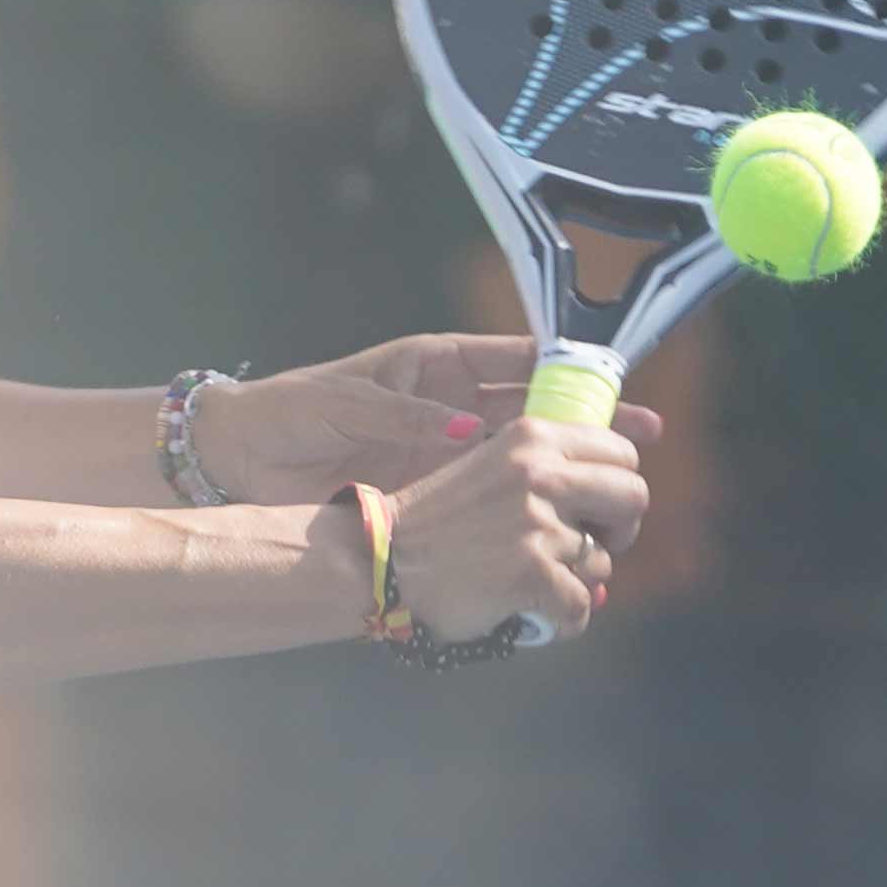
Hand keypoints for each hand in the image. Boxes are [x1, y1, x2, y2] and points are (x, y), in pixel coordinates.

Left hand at [193, 334, 663, 506]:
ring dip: (568, 473)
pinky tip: (560, 525)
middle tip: (644, 442)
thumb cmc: (289, 412)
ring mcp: (445, 452)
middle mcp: (451, 408)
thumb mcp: (348, 403)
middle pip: (537, 412)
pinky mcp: (431, 491)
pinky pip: (489, 498)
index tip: (618, 381)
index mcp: (437, 368)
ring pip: (524, 460)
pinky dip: (525, 510)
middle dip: (589, 425)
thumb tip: (469, 431)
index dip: (571, 371)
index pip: (519, 361)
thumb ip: (407, 417)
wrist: (243, 458)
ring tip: (618, 489)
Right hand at [375, 408, 652, 650]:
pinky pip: (581, 607)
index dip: (619, 484)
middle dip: (621, 529)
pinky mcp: (532, 573)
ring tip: (537, 585)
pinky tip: (536, 618)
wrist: (380, 561)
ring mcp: (538, 524)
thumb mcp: (491, 466)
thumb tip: (610, 505)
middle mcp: (541, 473)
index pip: (622, 451)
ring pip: (603, 561)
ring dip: (577, 582)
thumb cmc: (432, 523)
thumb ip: (546, 470)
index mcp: (533, 437)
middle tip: (591, 547)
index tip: (597, 510)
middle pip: (634, 496)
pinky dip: (562, 622)